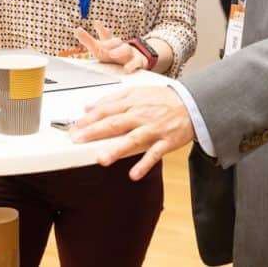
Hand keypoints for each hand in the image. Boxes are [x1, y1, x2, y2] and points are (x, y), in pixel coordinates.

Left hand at [69, 86, 194, 179]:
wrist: (192, 104)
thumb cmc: (163, 99)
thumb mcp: (137, 92)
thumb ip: (112, 99)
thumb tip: (89, 106)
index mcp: (132, 102)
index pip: (106, 109)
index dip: (89, 118)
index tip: (75, 127)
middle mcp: (141, 115)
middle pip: (115, 123)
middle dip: (95, 131)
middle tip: (78, 140)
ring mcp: (154, 129)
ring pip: (133, 139)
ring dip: (117, 149)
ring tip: (102, 159)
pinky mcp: (166, 142)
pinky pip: (154, 154)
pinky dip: (144, 164)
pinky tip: (133, 174)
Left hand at [74, 21, 145, 72]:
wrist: (135, 59)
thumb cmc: (113, 53)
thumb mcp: (99, 48)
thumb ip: (88, 40)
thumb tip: (76, 30)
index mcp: (110, 43)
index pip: (105, 35)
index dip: (101, 29)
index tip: (96, 22)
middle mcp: (120, 46)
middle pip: (116, 41)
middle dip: (109, 43)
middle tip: (102, 46)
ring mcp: (129, 53)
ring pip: (125, 49)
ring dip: (119, 52)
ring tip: (111, 54)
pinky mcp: (137, 60)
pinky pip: (135, 62)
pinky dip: (131, 65)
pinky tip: (126, 68)